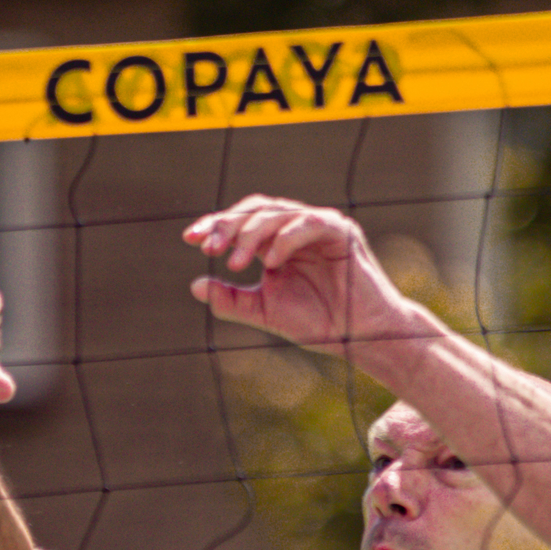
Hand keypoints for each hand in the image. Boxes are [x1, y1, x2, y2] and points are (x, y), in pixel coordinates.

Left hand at [183, 200, 420, 356]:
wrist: (360, 338)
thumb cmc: (319, 323)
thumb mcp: (264, 311)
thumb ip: (231, 300)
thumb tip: (194, 286)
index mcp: (278, 242)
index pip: (243, 222)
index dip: (217, 226)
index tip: (191, 239)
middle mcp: (297, 228)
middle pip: (256, 211)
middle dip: (229, 226)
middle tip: (210, 246)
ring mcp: (319, 226)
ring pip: (277, 214)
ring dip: (252, 235)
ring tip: (236, 262)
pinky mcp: (340, 231)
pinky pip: (308, 222)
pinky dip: (286, 238)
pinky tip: (271, 261)